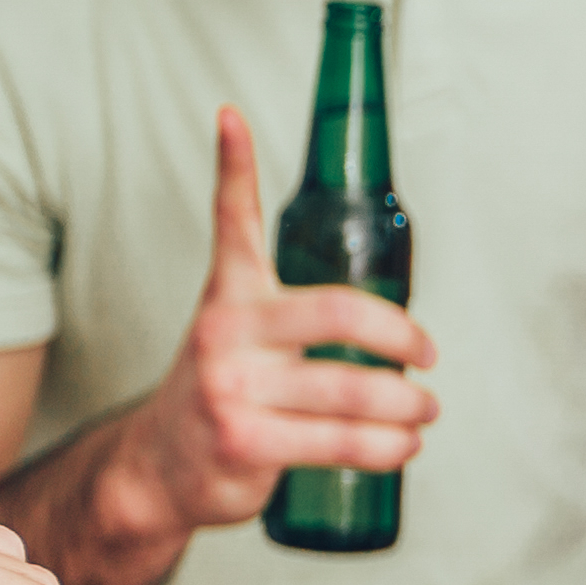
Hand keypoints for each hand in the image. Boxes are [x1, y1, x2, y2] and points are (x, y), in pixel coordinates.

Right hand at [116, 104, 435, 529]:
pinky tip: (405, 444)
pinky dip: (387, 445)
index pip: (231, 221)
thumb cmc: (221, 393)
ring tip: (427, 408)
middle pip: (336, 313)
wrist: (156, 468)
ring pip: (349, 389)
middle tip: (429, 352)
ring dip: (406, 403)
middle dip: (399, 334)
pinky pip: (339, 442)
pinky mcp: (246, 442)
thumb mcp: (237, 334)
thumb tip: (383, 315)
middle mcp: (228, 334)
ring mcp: (234, 389)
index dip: (233, 165)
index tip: (232, 116)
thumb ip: (290, 309)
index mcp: (230, 295)